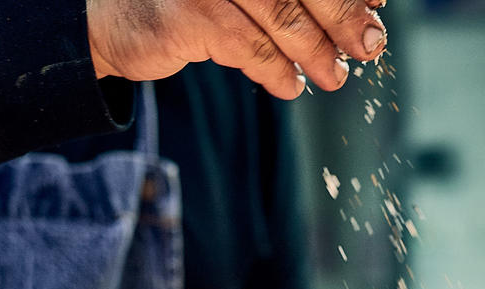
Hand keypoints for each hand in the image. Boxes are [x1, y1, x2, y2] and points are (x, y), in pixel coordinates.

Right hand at [87, 0, 387, 98]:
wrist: (109, 18)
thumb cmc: (189, 1)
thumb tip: (367, 6)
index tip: (376, 7)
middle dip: (343, 15)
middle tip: (368, 46)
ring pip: (281, 14)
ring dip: (316, 51)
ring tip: (334, 76)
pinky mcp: (188, 13)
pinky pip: (249, 47)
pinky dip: (277, 71)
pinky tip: (290, 85)